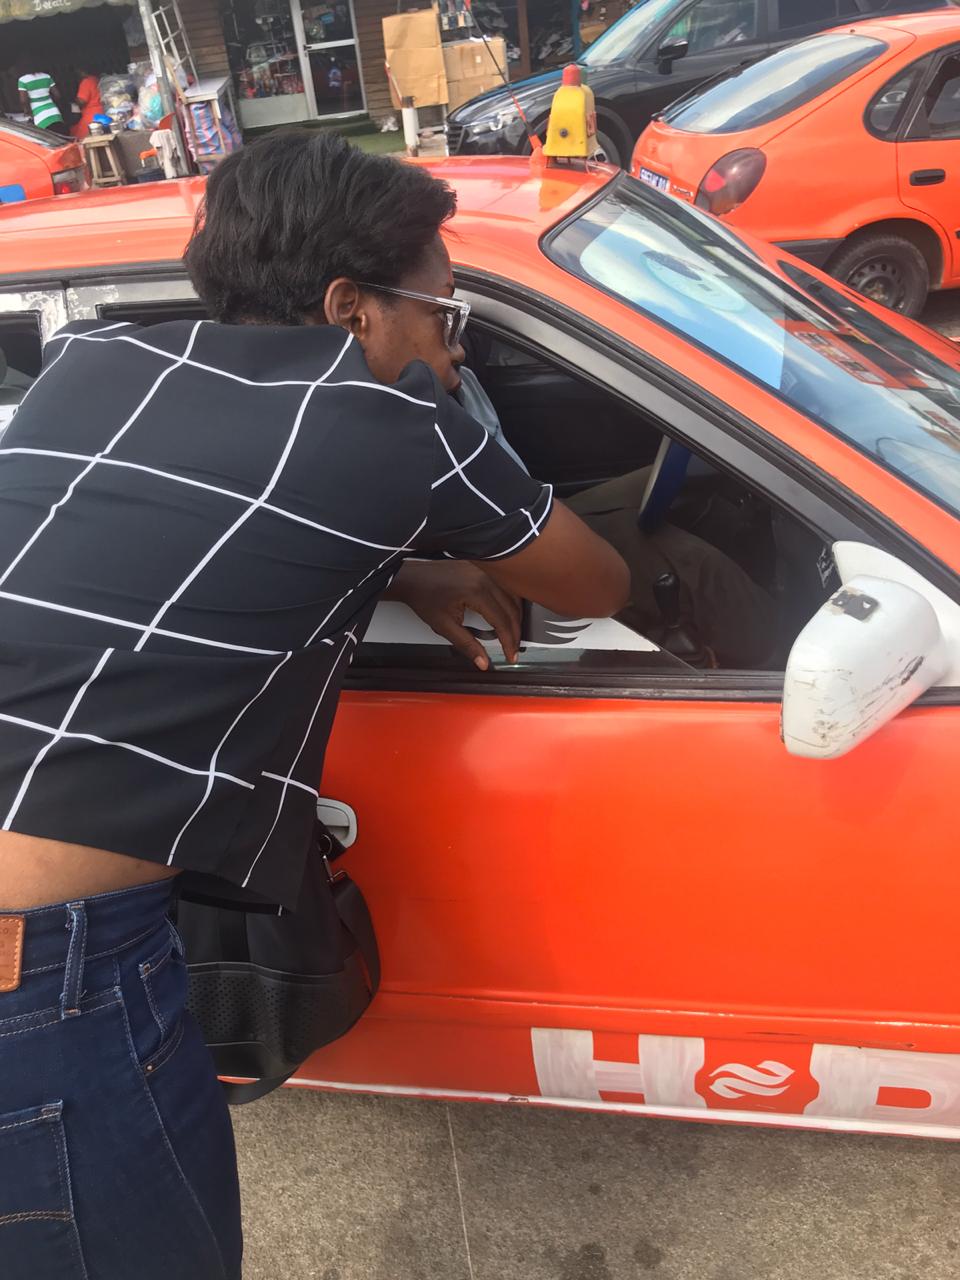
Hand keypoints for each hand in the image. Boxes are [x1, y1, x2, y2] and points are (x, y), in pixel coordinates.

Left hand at [385, 561, 521, 669]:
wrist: (413, 578)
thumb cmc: (424, 598)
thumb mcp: (444, 626)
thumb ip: (467, 645)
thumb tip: (483, 662)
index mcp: (476, 591)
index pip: (502, 621)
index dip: (509, 642)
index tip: (511, 655)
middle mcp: (485, 578)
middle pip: (512, 609)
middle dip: (515, 633)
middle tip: (513, 649)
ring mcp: (486, 570)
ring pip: (514, 597)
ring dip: (517, 617)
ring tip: (513, 635)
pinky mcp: (484, 568)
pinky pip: (506, 586)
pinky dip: (511, 602)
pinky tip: (510, 614)